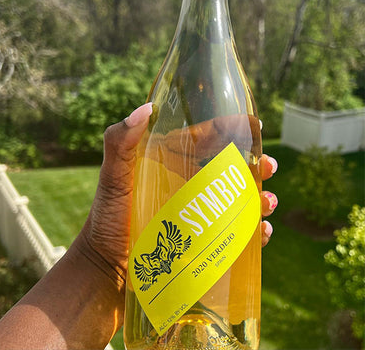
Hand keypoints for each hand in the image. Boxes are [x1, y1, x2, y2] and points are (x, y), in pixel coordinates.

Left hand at [80, 103, 277, 282]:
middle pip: (229, 169)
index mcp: (170, 164)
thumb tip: (145, 109)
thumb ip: (119, 144)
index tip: (255, 125)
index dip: (231, 130)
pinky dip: (253, 231)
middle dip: (254, 165)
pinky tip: (262, 231)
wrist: (106, 267)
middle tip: (269, 167)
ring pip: (237, 200)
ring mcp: (198, 214)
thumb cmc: (107, 221)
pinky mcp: (203, 241)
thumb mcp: (112, 179)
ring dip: (258, 198)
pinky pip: (235, 232)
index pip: (205, 140)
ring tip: (268, 202)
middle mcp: (187, 185)